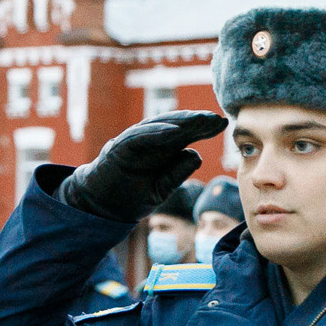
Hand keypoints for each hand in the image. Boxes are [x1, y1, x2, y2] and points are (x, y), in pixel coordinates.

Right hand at [56, 111, 228, 225]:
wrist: (102, 207)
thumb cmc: (131, 196)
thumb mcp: (162, 188)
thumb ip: (178, 173)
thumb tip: (197, 154)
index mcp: (162, 149)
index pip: (187, 134)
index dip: (204, 128)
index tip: (223, 125)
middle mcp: (150, 141)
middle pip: (177, 125)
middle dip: (197, 121)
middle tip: (218, 118)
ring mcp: (135, 141)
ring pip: (160, 126)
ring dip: (181, 122)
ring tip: (201, 120)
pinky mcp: (120, 147)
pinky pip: (140, 137)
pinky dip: (156, 133)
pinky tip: (174, 132)